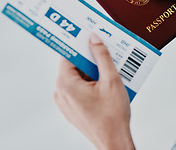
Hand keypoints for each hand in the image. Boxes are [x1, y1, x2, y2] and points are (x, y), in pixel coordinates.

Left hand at [54, 33, 134, 149]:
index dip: (81, 45)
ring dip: (93, 72)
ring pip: (78, 77)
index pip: (69, 55)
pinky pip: (79, 88)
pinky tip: (106, 84)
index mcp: (65, 84)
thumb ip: (102, 56)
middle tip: (106, 54)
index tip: (88, 36)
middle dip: (91, 59)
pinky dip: (91, 83)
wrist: (114, 142)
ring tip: (109, 73)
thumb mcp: (111, 80)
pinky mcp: (72, 108)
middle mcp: (61, 93)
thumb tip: (94, 39)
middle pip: (74, 65)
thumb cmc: (112, 117)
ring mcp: (66, 102)